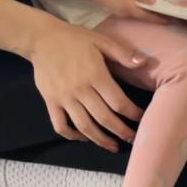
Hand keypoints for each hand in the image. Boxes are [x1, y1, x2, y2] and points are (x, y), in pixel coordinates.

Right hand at [28, 19, 147, 151]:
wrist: (41, 39)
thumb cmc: (75, 39)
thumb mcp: (101, 40)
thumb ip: (123, 53)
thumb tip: (145, 62)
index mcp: (95, 75)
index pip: (118, 102)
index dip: (132, 113)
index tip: (141, 119)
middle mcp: (80, 90)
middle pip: (103, 118)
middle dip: (121, 131)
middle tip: (133, 139)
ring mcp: (64, 99)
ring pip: (84, 126)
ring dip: (100, 139)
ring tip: (113, 146)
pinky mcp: (50, 103)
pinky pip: (61, 125)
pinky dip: (72, 135)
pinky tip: (84, 137)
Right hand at [89, 0, 163, 22]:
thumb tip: (155, 2)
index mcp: (131, 9)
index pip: (148, 17)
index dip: (160, 19)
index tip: (171, 21)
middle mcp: (128, 15)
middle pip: (145, 18)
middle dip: (157, 18)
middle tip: (170, 17)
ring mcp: (123, 14)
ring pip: (140, 16)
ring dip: (150, 16)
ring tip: (162, 14)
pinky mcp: (120, 11)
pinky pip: (135, 14)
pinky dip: (143, 12)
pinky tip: (147, 9)